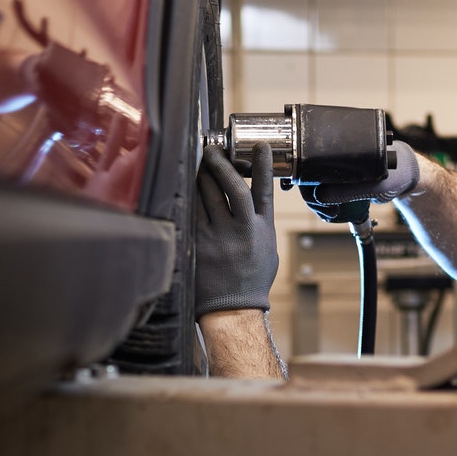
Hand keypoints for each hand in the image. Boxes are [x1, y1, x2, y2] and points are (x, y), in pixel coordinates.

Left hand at [195, 142, 278, 315]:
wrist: (234, 309)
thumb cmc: (252, 279)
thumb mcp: (268, 248)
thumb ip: (261, 222)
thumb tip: (252, 198)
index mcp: (263, 230)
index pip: (264, 191)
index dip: (262, 165)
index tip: (260, 146)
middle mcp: (243, 231)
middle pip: (232, 187)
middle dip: (222, 164)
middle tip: (214, 149)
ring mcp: (219, 238)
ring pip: (208, 195)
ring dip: (203, 175)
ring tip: (201, 163)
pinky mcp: (198, 244)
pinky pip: (192, 212)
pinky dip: (190, 196)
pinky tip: (188, 185)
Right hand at [299, 146, 421, 218]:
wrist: (407, 178)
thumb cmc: (395, 175)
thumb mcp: (373, 186)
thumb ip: (349, 191)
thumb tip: (321, 197)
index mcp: (343, 148)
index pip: (313, 163)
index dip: (310, 184)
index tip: (319, 201)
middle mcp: (337, 155)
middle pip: (311, 176)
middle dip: (313, 198)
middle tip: (327, 213)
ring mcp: (338, 166)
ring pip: (316, 185)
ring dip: (318, 201)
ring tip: (330, 215)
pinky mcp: (341, 177)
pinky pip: (325, 189)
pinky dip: (325, 201)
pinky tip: (332, 212)